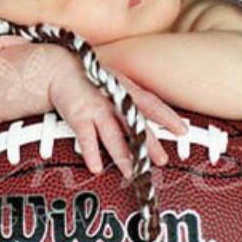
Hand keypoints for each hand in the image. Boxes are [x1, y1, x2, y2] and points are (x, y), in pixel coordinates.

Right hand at [48, 53, 187, 178]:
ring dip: (122, 155)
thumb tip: (150, 120)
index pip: (151, 104)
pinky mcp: (78, 115)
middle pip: (134, 123)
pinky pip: (86, 137)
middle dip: (149, 143)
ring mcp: (96, 107)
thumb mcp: (115, 84)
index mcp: (125, 90)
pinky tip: (96, 167)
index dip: (168, 117)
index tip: (182, 130)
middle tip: (161, 160)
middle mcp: (113, 99)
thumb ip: (131, 100)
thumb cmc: (91, 80)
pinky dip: (91, 153)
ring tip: (130, 172)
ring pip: (112, 134)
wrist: (59, 69)